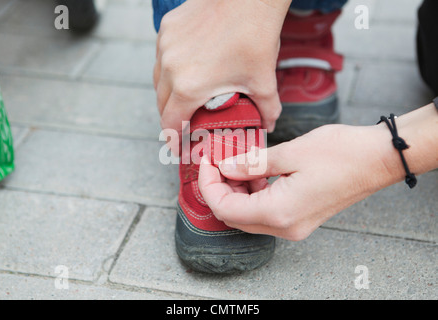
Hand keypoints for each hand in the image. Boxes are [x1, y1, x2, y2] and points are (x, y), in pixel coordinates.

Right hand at [154, 0, 289, 153]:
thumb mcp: (263, 80)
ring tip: (185, 98)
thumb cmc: (254, 34)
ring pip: (157, 80)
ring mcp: (165, 46)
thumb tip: (269, 123)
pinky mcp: (167, 29)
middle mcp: (170, 67)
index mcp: (189, 86)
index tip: (177, 147)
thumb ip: (267, 109)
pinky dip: (170, 68)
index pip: (171, 123)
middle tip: (185, 125)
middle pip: (161, 104)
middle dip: (172, 119)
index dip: (173, 140)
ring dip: (168, 94)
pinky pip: (162, 57)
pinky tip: (186, 69)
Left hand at [198, 124, 400, 240]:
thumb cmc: (342, 153)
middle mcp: (285, 227)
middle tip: (218, 160)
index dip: (208, 185)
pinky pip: (264, 211)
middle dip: (219, 188)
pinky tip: (257, 171)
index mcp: (280, 212)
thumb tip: (224, 167)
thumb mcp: (290, 152)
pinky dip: (253, 193)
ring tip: (239, 163)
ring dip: (236, 190)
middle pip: (233, 216)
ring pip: (247, 215)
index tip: (207, 161)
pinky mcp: (299, 218)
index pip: (225, 209)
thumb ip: (251, 163)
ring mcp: (293, 226)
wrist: (378, 159)